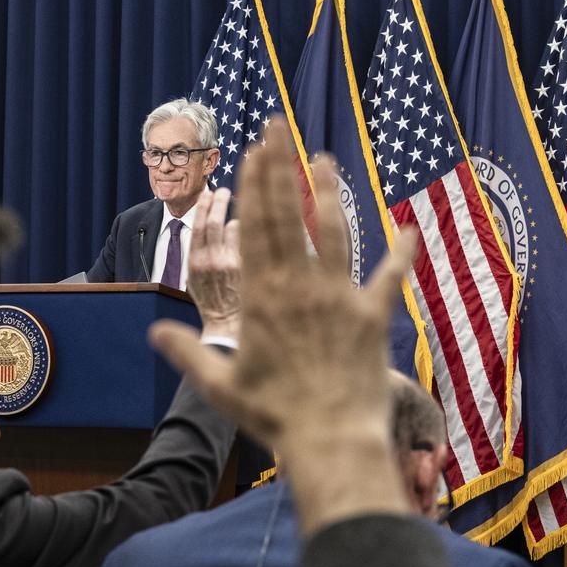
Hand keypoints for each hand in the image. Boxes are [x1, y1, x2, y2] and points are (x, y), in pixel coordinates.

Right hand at [149, 119, 416, 534]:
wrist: (331, 437)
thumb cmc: (272, 415)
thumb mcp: (219, 387)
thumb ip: (187, 353)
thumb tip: (155, 331)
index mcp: (262, 298)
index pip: (255, 228)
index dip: (254, 187)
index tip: (252, 153)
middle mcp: (300, 286)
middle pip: (287, 216)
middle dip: (280, 168)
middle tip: (278, 128)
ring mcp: (339, 297)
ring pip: (332, 232)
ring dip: (327, 192)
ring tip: (323, 158)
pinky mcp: (372, 316)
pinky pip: (389, 277)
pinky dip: (401, 253)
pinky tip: (411, 229)